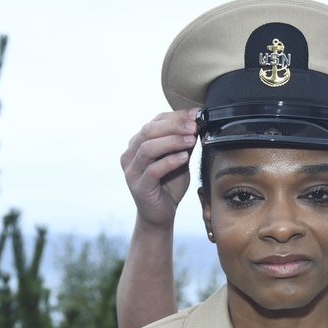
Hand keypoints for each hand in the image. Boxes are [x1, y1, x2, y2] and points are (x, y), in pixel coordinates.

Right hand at [120, 109, 198, 228]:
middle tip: (193, 126)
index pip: (155, 121)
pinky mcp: (139, 187)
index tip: (196, 113)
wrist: (161, 214)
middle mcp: (130, 154)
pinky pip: (153, 170)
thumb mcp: (180, 159)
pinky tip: (184, 157)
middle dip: (174, 126)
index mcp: (138, 143)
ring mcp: (132, 171)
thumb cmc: (169, 185)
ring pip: (148, 148)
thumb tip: (196, 123)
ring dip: (172, 141)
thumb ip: (184, 143)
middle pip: (148, 131)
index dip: (176, 115)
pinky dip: (169, 161)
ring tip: (191, 140)